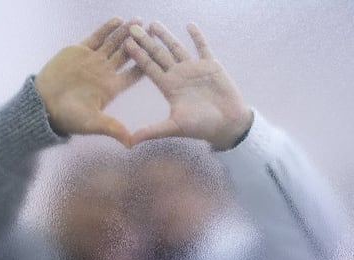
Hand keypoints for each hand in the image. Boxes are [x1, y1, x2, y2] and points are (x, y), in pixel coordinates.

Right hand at [34, 17, 142, 146]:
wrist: (43, 103)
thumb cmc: (68, 117)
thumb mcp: (93, 123)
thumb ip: (112, 128)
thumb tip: (131, 144)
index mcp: (112, 88)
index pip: (133, 75)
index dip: (145, 65)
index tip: (158, 56)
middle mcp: (106, 72)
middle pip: (127, 55)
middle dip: (139, 43)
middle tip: (153, 32)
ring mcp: (94, 60)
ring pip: (114, 43)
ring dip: (126, 33)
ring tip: (139, 21)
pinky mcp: (80, 50)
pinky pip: (96, 37)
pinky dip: (107, 29)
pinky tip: (118, 20)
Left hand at [124, 22, 252, 149]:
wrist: (227, 125)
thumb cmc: (201, 127)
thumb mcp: (174, 127)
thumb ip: (152, 130)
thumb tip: (129, 141)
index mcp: (168, 87)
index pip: (149, 67)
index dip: (137, 55)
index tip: (126, 43)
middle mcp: (178, 75)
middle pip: (159, 54)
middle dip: (146, 41)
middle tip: (133, 27)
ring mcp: (194, 69)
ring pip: (176, 48)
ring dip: (166, 35)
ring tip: (153, 23)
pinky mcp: (211, 65)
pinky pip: (202, 47)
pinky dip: (197, 36)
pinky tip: (189, 24)